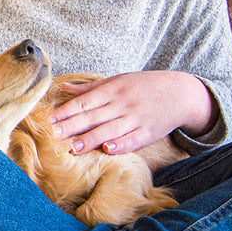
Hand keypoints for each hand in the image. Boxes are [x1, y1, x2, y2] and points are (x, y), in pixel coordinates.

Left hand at [50, 71, 217, 153]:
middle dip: (72, 126)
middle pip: (93, 117)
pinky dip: (121, 145)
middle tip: (53, 135)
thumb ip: (90, 88)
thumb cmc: (144, 86)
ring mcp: (136, 119)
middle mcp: (123, 104)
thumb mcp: (118, 80)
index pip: (85, 102)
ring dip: (91, 139)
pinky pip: (133, 140)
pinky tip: (108, 150)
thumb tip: (64, 87)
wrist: (181, 93)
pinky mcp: (148, 132)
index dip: (67, 111)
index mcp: (113, 89)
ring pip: (110, 130)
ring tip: (73, 148)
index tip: (50, 120)